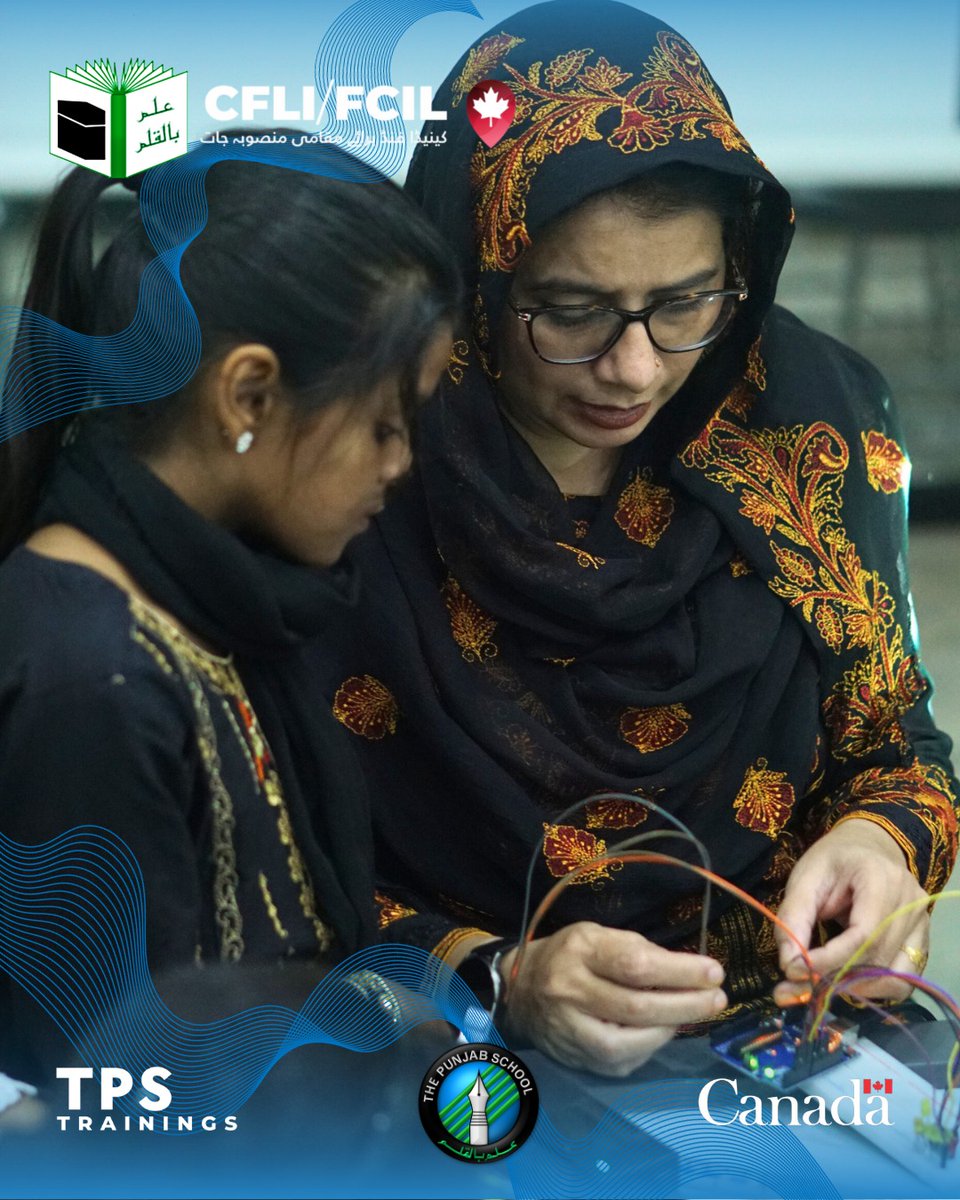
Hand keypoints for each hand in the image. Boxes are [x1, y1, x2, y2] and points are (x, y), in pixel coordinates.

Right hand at [497, 921, 725, 1075]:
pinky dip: (649, 1047)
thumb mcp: (597, 935)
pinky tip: (662, 1031)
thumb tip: (688, 970)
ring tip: (691, 1014)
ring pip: (628, 1042)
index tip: (713, 971)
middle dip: (686, 1004)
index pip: (635, 964)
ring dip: (670, 1029)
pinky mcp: (576, 1059)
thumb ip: (637, 949)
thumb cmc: (568, 956)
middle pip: (637, 1007)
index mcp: (578, 952)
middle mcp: (569, 992)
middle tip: (717, 998)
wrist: (519, 991)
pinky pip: (622, 1062)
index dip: (680, 971)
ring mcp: (570, 1031)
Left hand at [773, 818, 929, 1004]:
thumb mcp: (805, 878)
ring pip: (895, 978)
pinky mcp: (922, 941)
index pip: (864, 934)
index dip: (830, 960)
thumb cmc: (832, 861)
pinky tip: (846, 981)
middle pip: (878, 959)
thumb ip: (794, 918)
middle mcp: (912, 904)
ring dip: (855, 989)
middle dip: (834, 979)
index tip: (794, 971)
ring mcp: (922, 924)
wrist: (866, 848)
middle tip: (793, 989)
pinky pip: (903, 979)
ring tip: (818, 985)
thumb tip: (789, 965)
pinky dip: (873, 987)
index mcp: (882, 879)